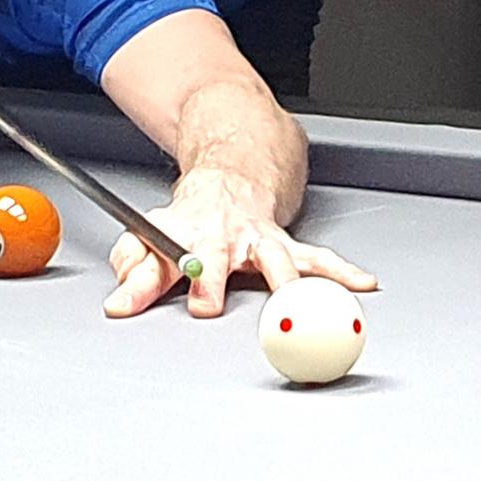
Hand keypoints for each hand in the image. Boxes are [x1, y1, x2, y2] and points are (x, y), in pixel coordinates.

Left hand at [103, 169, 375, 318]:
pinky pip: (319, 259)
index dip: (139, 284)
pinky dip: (342, 271)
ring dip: (284, 281)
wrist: (232, 176)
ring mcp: (258, 241)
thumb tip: (119, 300)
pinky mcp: (289, 244)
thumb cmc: (192, 219)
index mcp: (183, 237)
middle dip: (210, 279)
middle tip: (206, 305)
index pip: (155, 263)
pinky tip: (362, 283)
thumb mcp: (149, 234)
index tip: (124, 303)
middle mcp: (222, 238)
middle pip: (215, 258)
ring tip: (295, 304)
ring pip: (274, 260)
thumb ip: (133, 267)